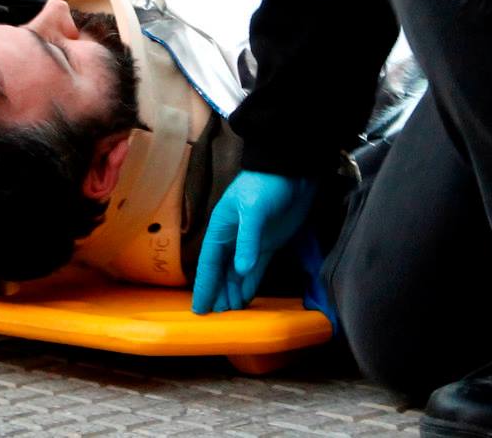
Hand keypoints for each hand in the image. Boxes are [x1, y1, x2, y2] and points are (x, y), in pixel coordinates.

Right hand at [191, 171, 314, 313]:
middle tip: (217, 318)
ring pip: (237, 274)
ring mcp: (250, 244)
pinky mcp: (268, 246)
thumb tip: (241, 270)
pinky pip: (256, 270)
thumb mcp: (252, 209)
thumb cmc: (265, 185)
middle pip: (221, 272)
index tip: (198, 308)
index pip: (209, 263)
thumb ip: (247, 241)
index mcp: (221, 228)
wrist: (292, 173)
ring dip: (233, 292)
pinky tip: (246, 299)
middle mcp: (232, 239)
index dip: (204, 286)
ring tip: (230, 314)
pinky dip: (250, 285)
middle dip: (218, 293)